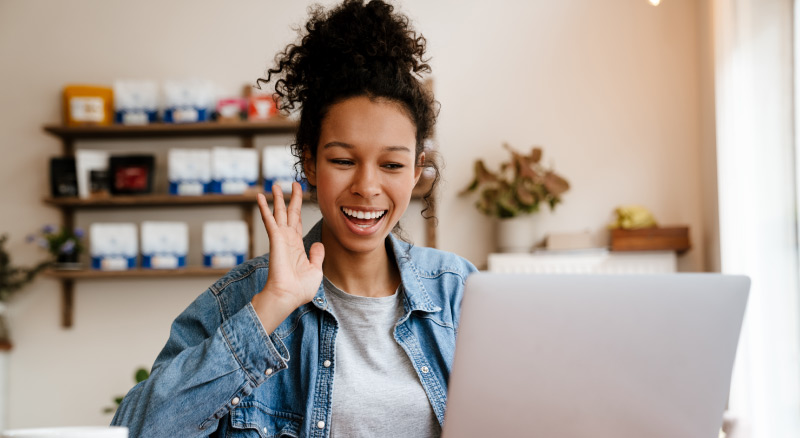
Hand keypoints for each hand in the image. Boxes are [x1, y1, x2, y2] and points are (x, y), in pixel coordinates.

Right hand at [251, 182, 323, 331]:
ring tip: (275, 185)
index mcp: (297, 246)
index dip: (298, 209)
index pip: (297, 222)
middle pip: (289, 213)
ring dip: (277, 199)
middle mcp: (288, 240)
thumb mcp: (315, 270)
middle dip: (290, 198)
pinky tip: (261, 197)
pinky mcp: (276, 239)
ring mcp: (281, 239)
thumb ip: (317, 255)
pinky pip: (270, 220)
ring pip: (279, 213)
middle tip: (291, 183)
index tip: (299, 197)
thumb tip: (318, 244)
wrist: (288, 296)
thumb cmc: (300, 289)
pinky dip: (265, 208)